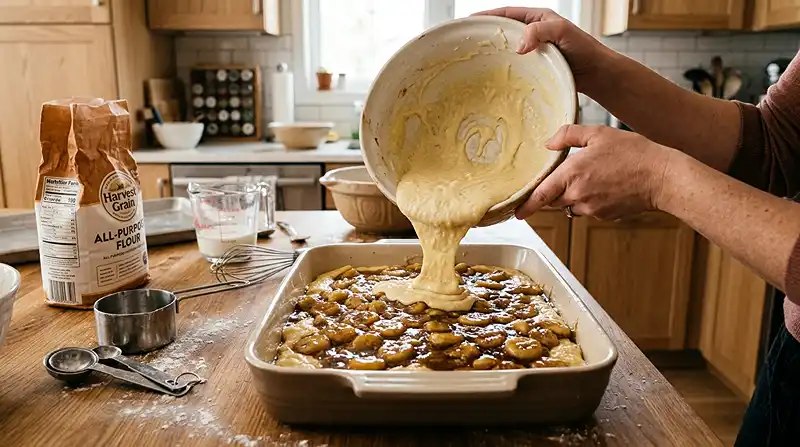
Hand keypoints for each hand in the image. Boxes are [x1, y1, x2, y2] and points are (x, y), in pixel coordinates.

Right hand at [472, 7, 608, 92]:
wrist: (598, 74)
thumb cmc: (584, 49)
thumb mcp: (562, 32)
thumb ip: (540, 32)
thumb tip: (518, 46)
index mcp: (538, 18)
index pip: (506, 13)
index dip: (487, 16)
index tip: (469, 21)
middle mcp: (534, 33)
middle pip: (504, 30)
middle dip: (486, 34)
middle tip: (466, 41)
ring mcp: (534, 51)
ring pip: (508, 49)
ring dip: (493, 53)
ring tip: (475, 60)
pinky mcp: (536, 68)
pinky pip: (515, 66)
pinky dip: (504, 69)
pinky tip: (494, 77)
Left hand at [516, 125, 673, 220]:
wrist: (662, 177)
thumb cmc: (633, 152)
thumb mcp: (598, 133)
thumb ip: (568, 135)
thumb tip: (548, 143)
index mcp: (572, 174)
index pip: (540, 196)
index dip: (526, 206)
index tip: (517, 212)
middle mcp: (578, 195)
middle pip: (553, 201)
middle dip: (553, 193)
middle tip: (567, 178)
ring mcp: (591, 209)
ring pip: (570, 206)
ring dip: (573, 196)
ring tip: (594, 178)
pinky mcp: (604, 216)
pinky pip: (588, 210)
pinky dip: (590, 201)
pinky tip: (606, 186)